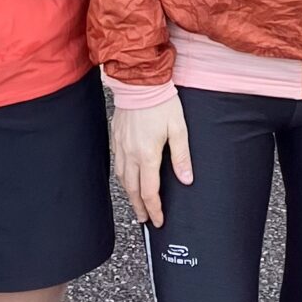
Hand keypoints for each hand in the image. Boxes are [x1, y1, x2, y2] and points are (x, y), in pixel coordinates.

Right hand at [111, 94, 192, 226]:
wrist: (139, 81)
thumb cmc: (161, 101)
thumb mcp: (179, 128)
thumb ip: (182, 156)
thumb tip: (186, 179)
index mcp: (147, 154)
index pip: (149, 191)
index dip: (154, 209)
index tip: (158, 220)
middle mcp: (130, 153)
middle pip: (132, 190)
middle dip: (139, 207)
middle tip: (145, 219)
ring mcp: (120, 145)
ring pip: (122, 178)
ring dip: (129, 194)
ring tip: (137, 203)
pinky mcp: (115, 136)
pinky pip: (117, 163)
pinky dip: (122, 176)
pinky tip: (128, 177)